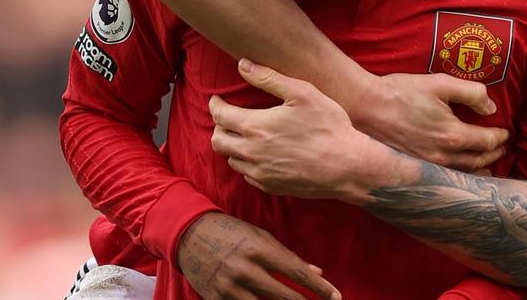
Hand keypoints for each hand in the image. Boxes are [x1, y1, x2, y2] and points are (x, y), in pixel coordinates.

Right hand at [177, 211, 340, 299]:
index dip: (320, 288)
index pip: (297, 273)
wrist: (190, 235)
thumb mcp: (260, 237)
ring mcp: (230, 288)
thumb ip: (288, 255)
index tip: (336, 297)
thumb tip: (317, 271)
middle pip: (286, 297)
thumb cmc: (231, 232)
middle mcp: (246, 270)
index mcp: (259, 249)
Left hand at [211, 59, 385, 200]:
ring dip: (233, 146)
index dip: (215, 105)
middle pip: (218, 140)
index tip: (217, 100)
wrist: (348, 166)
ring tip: (244, 135)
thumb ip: (268, 77)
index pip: (219, 116)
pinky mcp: (272, 186)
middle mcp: (252, 152)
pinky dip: (248, 163)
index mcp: (255, 127)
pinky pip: (248, 175)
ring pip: (232, 159)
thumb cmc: (328, 126)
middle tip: (227, 117)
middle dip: (218, 126)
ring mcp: (261, 173)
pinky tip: (261, 154)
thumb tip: (242, 64)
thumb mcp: (302, 93)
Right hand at [348, 72, 508, 171]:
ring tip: (489, 164)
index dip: (500, 136)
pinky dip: (461, 177)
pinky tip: (461, 174)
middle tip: (502, 147)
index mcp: (453, 135)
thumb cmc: (401, 92)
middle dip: (494, 154)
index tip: (505, 132)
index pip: (487, 141)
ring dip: (481, 169)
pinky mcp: (415, 169)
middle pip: (479, 161)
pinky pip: (446, 178)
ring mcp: (428, 166)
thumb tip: (490, 108)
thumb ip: (471, 93)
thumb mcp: (440, 82)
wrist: (366, 107)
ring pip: (464, 174)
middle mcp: (443, 156)